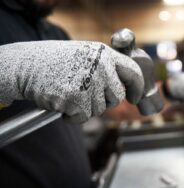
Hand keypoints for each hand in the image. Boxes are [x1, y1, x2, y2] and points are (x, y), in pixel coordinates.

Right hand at [0, 40, 143, 122]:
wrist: (27, 66)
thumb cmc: (58, 62)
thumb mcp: (87, 55)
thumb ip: (108, 67)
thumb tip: (128, 86)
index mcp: (105, 54)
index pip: (133, 72)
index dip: (137, 88)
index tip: (135, 97)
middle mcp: (100, 66)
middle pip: (116, 97)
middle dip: (104, 101)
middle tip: (86, 93)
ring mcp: (88, 81)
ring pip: (99, 109)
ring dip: (85, 108)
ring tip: (70, 92)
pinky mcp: (75, 98)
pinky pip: (83, 117)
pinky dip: (72, 116)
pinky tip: (62, 102)